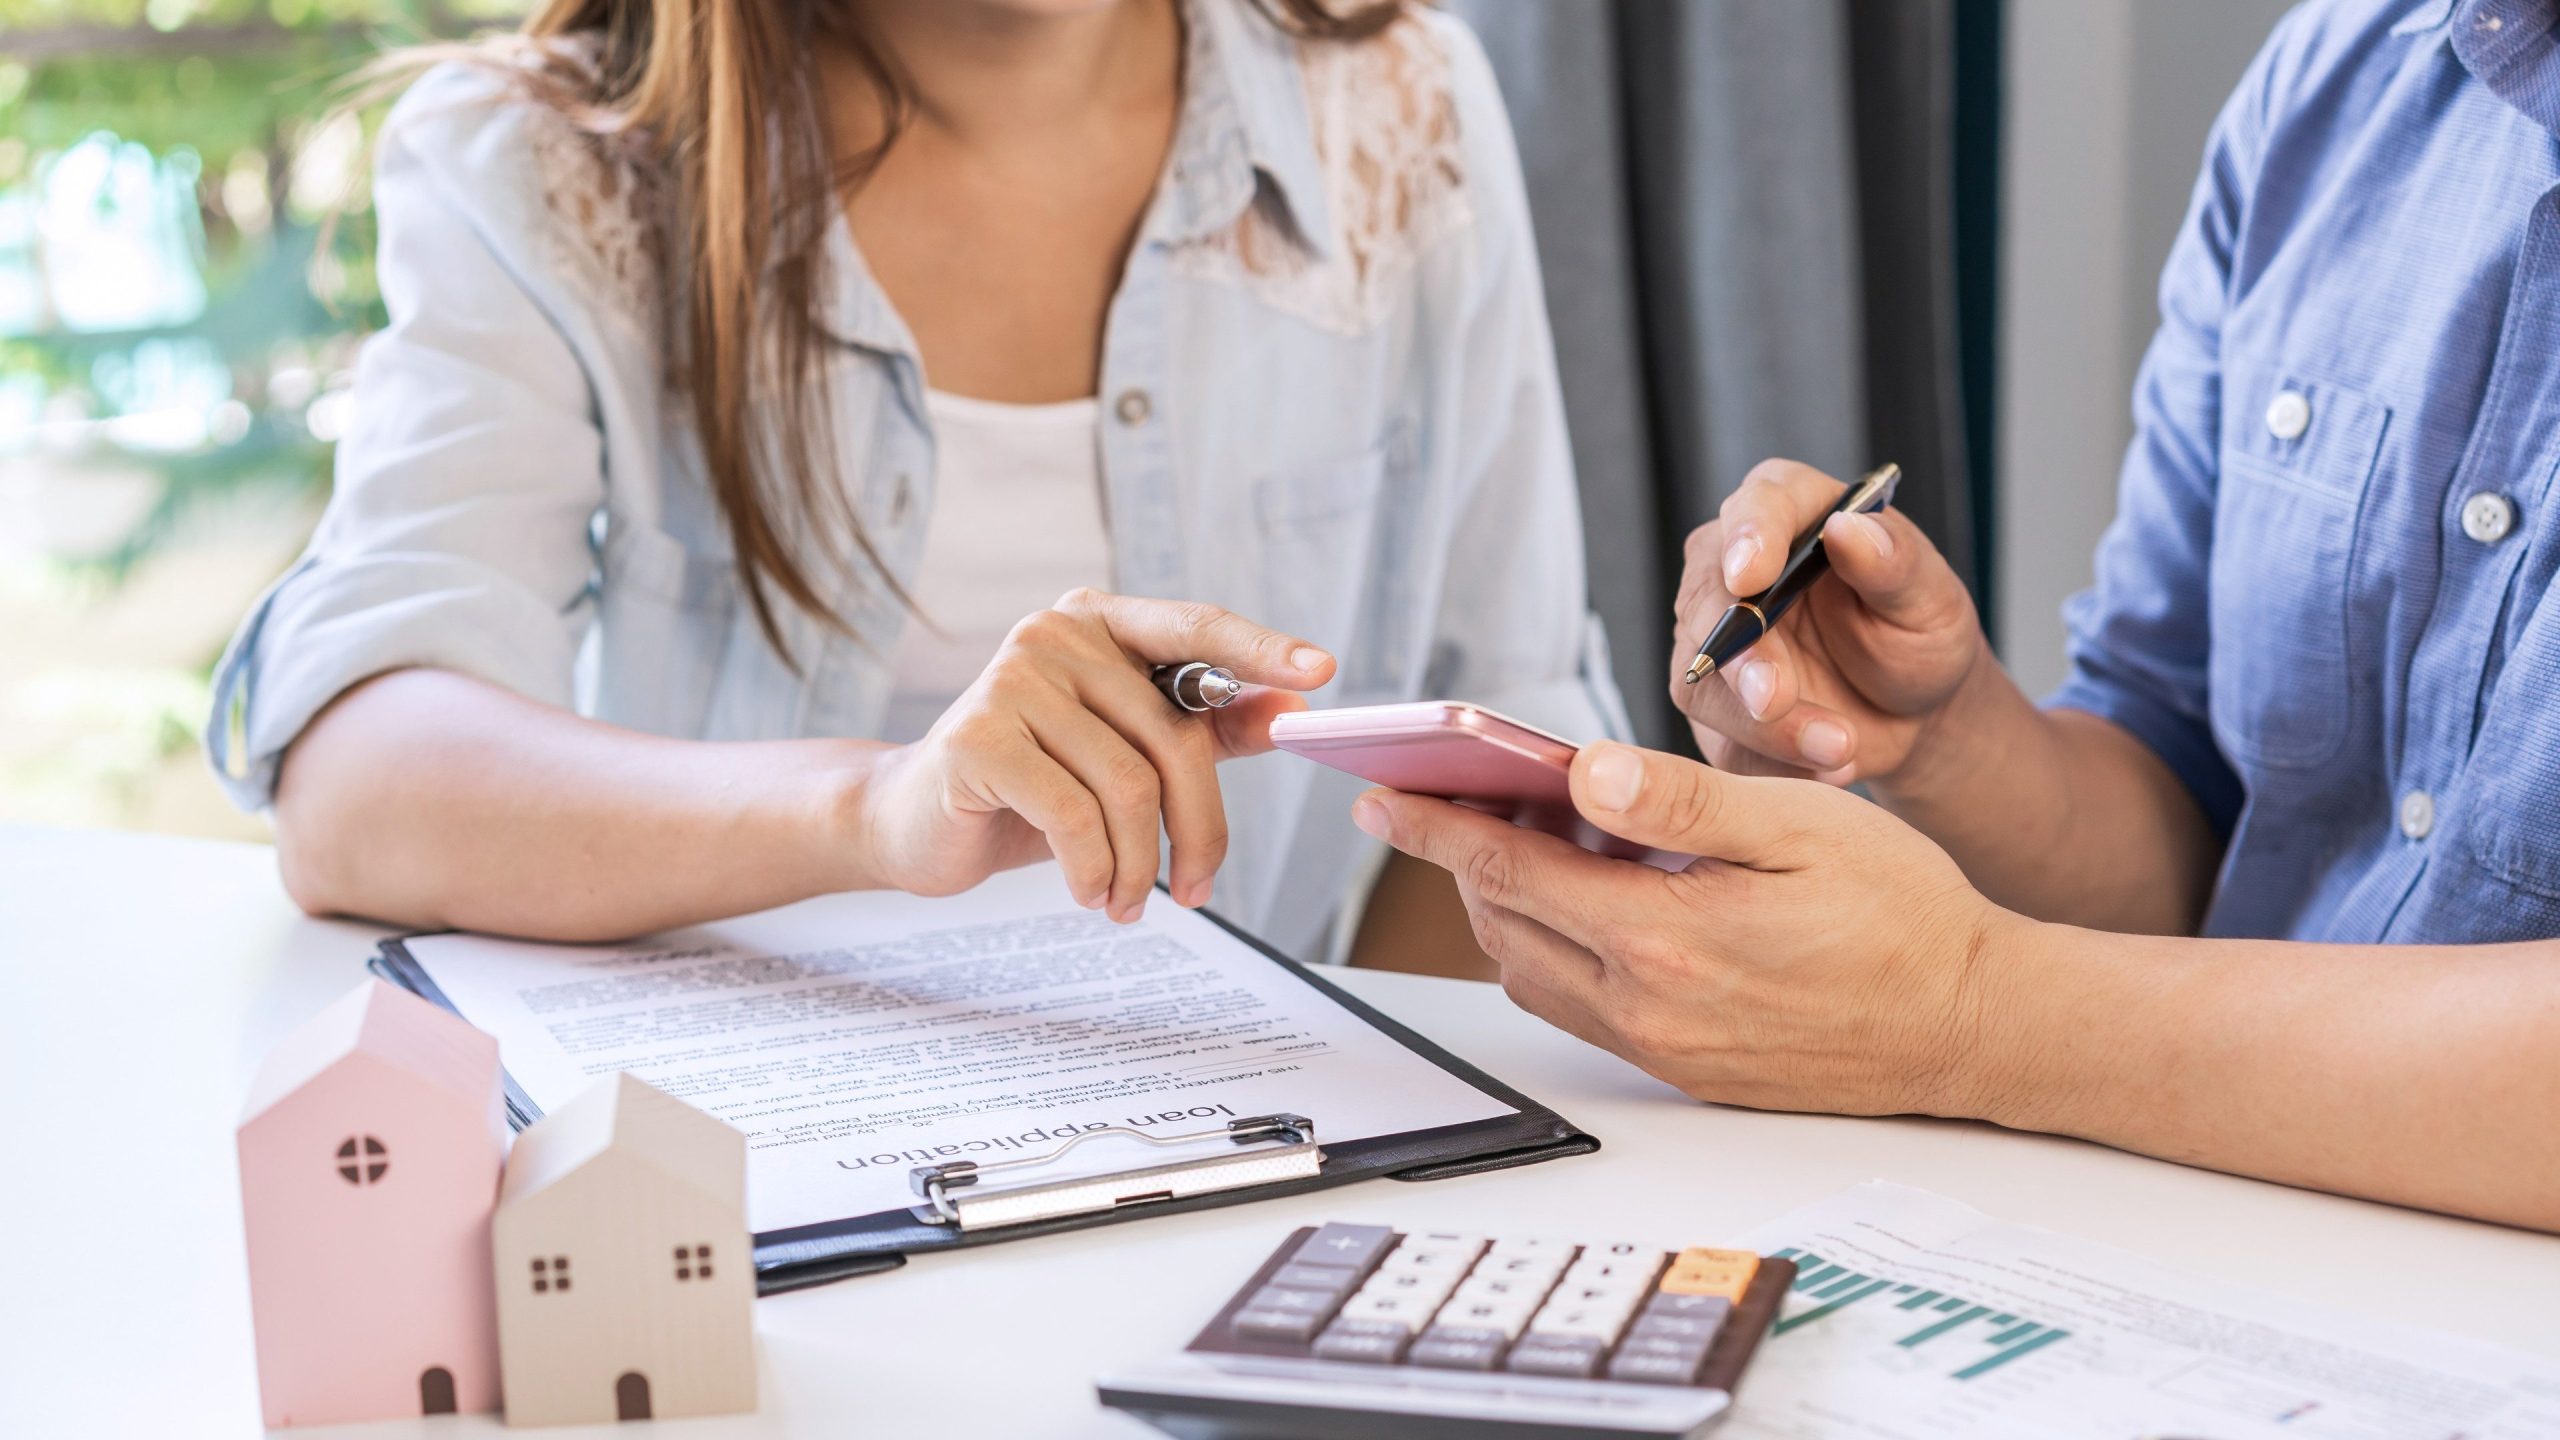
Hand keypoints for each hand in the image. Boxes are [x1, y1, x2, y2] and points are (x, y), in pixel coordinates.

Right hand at [856, 589, 1334, 920]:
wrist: (913, 822)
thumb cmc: (1031, 787)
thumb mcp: (1124, 756)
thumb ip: (1204, 727)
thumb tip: (1290, 712)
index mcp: (1100, 623)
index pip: (1195, 626)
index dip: (1260, 648)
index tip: (1321, 674)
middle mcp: (1057, 634)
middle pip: (1172, 737)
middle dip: (1197, 829)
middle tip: (1195, 891)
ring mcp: (1013, 678)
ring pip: (1128, 785)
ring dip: (1140, 864)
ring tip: (1127, 902)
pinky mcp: (979, 736)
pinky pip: (1074, 815)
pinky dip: (1094, 869)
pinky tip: (1089, 893)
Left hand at [1351, 742, 2023, 1118]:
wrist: (1975, 1026)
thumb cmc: (1904, 913)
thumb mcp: (1800, 826)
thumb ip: (1680, 802)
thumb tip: (1579, 770)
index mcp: (1666, 939)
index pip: (1510, 873)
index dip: (1437, 827)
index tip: (1383, 796)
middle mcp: (1649, 1010)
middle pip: (1506, 927)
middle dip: (1464, 861)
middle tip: (1452, 800)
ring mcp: (1664, 1051)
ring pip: (1535, 973)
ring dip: (1511, 908)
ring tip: (1528, 841)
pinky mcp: (1685, 1072)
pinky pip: (1583, 1009)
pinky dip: (1559, 950)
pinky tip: (1593, 903)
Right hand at [1674, 459, 1986, 786]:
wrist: (1913, 709)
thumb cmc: (1918, 634)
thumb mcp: (1929, 597)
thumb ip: (1893, 562)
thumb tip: (1849, 529)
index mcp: (1791, 514)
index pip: (1756, 507)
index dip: (1748, 538)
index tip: (1751, 576)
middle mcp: (1733, 570)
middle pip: (1707, 602)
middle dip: (1741, 657)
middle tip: (1774, 699)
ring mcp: (1711, 640)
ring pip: (1701, 683)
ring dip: (1762, 727)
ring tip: (1837, 748)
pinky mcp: (1712, 705)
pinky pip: (1720, 743)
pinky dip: (1769, 765)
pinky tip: (1824, 767)